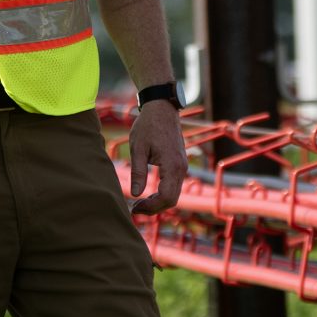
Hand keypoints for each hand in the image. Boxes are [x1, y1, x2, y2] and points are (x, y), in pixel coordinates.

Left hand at [122, 98, 188, 215]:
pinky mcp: (179, 164)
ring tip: (139, 202)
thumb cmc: (148, 125)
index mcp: (172, 165)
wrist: (162, 108)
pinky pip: (174, 186)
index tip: (134, 207)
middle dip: (154, 208)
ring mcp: (182, 166)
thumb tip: (135, 194)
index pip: (166, 197)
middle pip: (172, 200)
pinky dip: (162, 194)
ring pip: (174, 195)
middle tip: (135, 208)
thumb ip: (138, 172)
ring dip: (158, 202)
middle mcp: (181, 168)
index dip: (150, 206)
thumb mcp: (138, 148)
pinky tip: (148, 194)